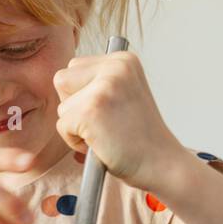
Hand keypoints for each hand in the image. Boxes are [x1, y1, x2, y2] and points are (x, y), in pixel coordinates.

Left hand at [54, 51, 183, 193]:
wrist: (161, 164)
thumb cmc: (139, 137)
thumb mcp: (124, 93)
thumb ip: (97, 82)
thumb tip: (61, 82)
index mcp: (123, 59)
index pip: (74, 68)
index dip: (82, 95)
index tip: (109, 111)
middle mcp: (115, 67)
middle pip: (62, 80)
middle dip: (73, 106)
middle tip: (104, 123)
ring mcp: (103, 87)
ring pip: (62, 106)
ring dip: (76, 127)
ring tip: (105, 134)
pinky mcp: (91, 110)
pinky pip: (62, 126)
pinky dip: (75, 142)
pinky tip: (101, 144)